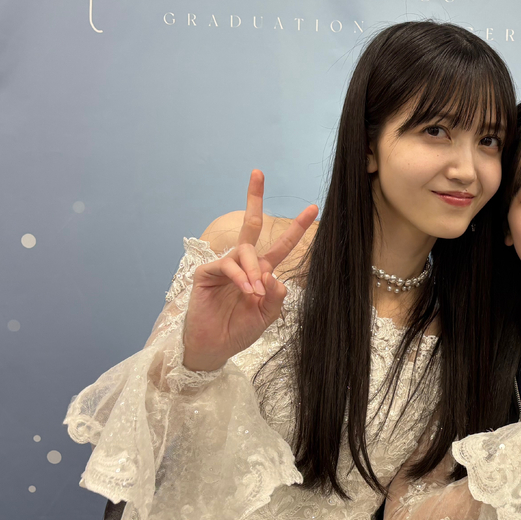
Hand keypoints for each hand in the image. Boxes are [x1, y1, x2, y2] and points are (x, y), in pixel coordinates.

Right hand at [182, 170, 317, 371]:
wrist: (214, 347)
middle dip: (254, 198)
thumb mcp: (266, 316)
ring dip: (253, 270)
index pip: (281, 246)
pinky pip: (228, 264)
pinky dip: (240, 277)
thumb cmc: (239, 331)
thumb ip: (275, 298)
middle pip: (250, 225)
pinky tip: (246, 289)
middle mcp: (243, 264)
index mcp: (261, 272)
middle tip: (258, 173)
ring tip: (254, 293)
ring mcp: (224, 266)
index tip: (313, 209)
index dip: (296, 228)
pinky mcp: (207, 273)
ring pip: (244, 251)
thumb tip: (273, 276)